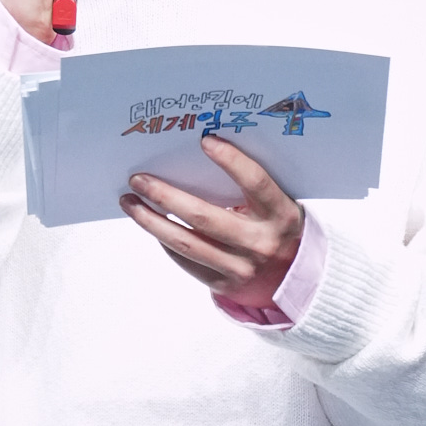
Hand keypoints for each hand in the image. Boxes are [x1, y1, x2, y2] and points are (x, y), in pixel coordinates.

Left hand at [120, 130, 303, 310]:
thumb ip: (250, 187)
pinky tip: (152, 224)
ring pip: (186, 243)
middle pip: (203, 217)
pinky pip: (187, 261)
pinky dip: (166, 241)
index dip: (231, 161)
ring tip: (130, 203)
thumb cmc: (278, 228)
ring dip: (151, 221)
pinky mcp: (223, 284)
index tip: (205, 141)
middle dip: (165, 196)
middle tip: (138, 179)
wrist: (295, 278)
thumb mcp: (278, 204)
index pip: (255, 182)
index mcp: (279, 214)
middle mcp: (259, 242)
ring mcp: (240, 267)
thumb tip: (199, 159)